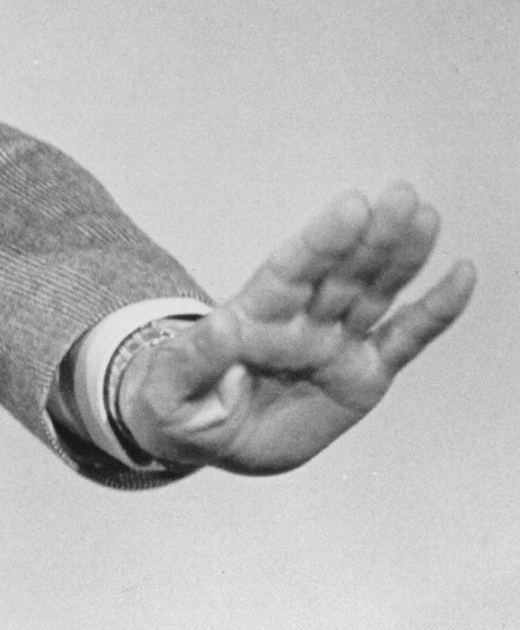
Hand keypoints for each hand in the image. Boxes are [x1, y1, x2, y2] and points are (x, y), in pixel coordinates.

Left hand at [118, 184, 474, 473]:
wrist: (201, 434)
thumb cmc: (177, 402)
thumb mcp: (170, 389)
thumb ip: (194, 359)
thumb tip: (222, 326)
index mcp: (253, 317)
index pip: (292, 270)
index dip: (322, 240)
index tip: (352, 205)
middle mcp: (299, 322)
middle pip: (340, 273)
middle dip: (371, 237)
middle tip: (402, 195)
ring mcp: (333, 344)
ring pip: (374, 293)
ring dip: (401, 257)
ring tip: (425, 216)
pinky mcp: (362, 375)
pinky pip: (404, 339)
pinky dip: (433, 311)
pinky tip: (459, 274)